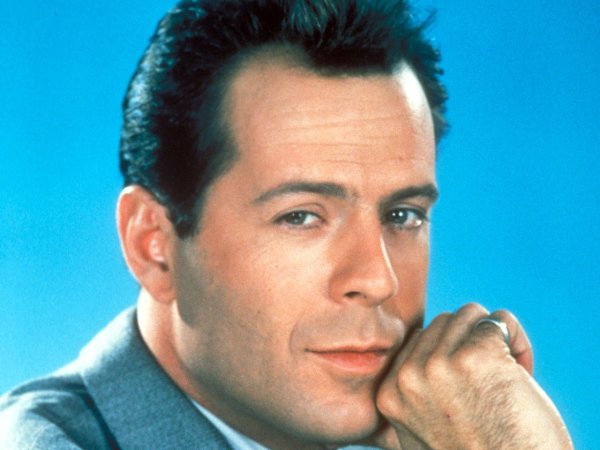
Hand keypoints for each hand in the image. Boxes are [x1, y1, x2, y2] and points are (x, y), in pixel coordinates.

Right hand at [369, 303, 572, 449]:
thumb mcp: (419, 438)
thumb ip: (407, 403)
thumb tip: (400, 372)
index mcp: (390, 393)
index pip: (419, 341)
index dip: (450, 359)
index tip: (469, 391)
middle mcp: (409, 376)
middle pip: (443, 323)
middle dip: (471, 343)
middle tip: (490, 384)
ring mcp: (441, 364)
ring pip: (470, 315)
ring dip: (494, 339)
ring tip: (506, 376)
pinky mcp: (478, 354)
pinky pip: (501, 320)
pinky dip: (517, 341)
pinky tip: (523, 372)